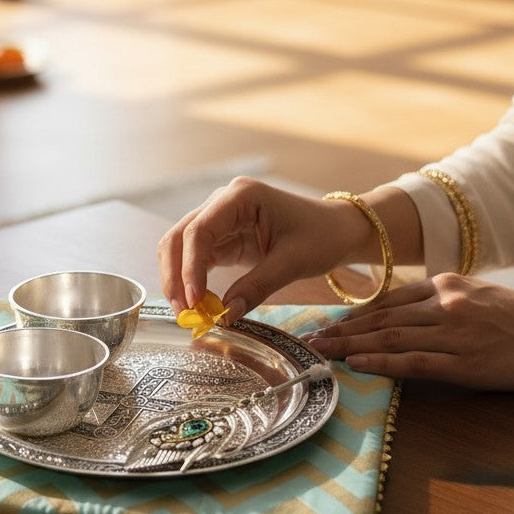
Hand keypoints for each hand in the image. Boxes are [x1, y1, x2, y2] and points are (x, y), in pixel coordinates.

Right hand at [157, 177, 373, 322]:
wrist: (337, 230)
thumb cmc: (321, 237)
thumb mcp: (293, 263)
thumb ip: (257, 287)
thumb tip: (225, 316)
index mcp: (241, 196)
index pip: (199, 231)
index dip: (190, 267)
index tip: (194, 301)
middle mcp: (223, 202)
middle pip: (179, 236)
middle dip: (175, 275)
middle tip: (182, 312)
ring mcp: (219, 218)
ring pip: (180, 247)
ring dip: (178, 278)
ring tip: (186, 312)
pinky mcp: (222, 236)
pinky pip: (195, 257)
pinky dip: (191, 280)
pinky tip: (197, 303)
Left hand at [302, 274, 513, 389]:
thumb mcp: (481, 296)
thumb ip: (443, 302)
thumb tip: (406, 316)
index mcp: (448, 285)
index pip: (389, 299)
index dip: (355, 313)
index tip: (329, 322)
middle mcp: (445, 304)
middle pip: (381, 318)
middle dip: (341, 329)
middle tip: (310, 339)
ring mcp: (455, 333)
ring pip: (390, 337)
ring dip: (350, 346)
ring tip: (321, 352)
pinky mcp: (467, 363)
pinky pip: (414, 362)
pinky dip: (381, 364)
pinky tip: (356, 366)